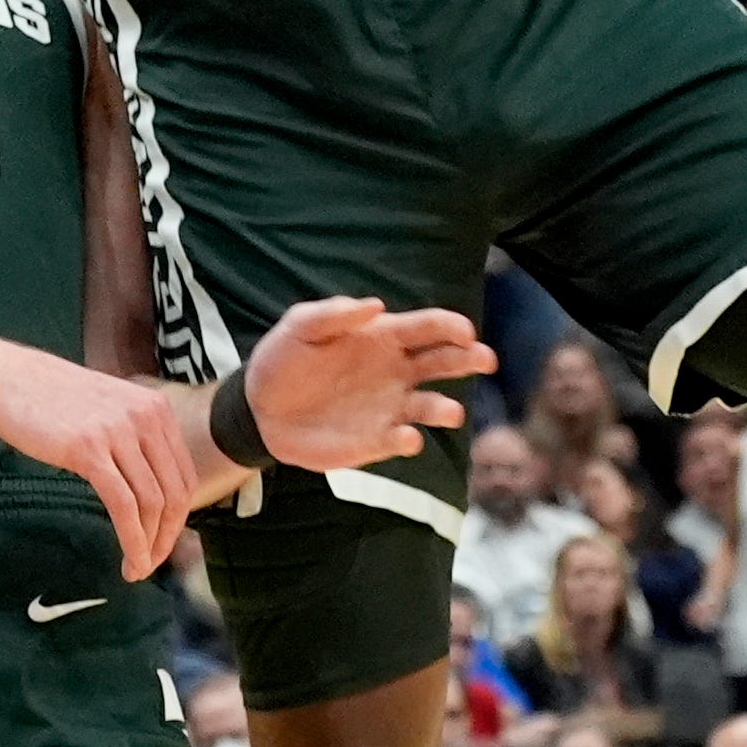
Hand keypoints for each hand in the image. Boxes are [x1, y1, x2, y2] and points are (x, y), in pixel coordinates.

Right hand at [0, 339, 203, 577]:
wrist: (7, 378)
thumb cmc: (54, 398)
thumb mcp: (109, 409)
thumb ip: (135, 440)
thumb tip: (152, 492)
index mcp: (156, 408)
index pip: (185, 477)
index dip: (178, 519)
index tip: (163, 543)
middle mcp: (145, 416)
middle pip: (175, 493)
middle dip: (167, 538)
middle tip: (151, 564)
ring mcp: (117, 431)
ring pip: (152, 503)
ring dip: (150, 546)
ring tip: (136, 569)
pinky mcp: (88, 449)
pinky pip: (123, 505)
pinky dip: (132, 540)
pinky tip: (127, 561)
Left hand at [239, 296, 495, 474]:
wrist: (261, 408)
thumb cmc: (285, 357)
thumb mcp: (300, 326)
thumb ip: (333, 314)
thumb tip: (374, 305)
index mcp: (383, 337)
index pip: (427, 327)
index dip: (449, 326)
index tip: (464, 331)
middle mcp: (396, 371)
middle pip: (443, 363)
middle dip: (468, 359)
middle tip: (485, 360)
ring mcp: (389, 407)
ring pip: (431, 407)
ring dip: (446, 409)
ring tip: (452, 412)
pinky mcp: (376, 441)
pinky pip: (401, 440)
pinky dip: (409, 440)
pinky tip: (408, 437)